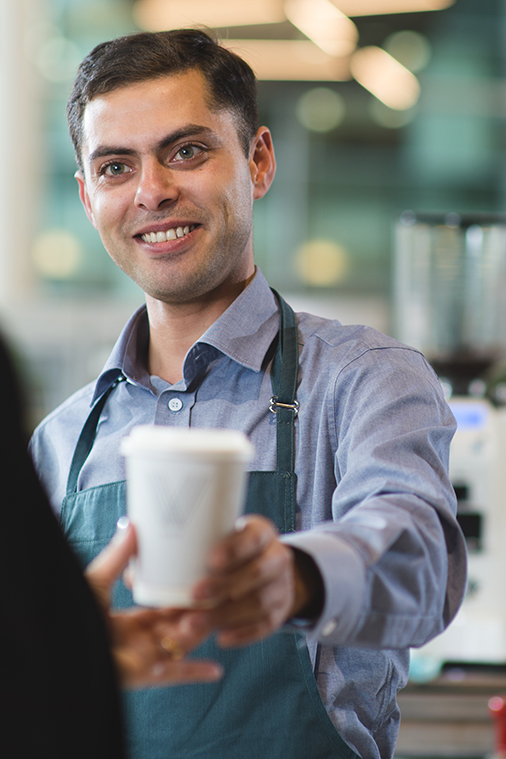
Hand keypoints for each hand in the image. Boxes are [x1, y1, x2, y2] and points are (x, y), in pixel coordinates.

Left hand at [85, 521, 222, 687]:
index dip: (181, 595)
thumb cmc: (71, 614)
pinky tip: (216, 670)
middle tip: (214, 593)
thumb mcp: (96, 582)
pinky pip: (175, 675)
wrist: (60, 645)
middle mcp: (138, 642)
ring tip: (215, 613)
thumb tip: (131, 525)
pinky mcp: (145, 674)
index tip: (199, 578)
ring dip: (200, 630)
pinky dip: (195, 673)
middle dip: (197, 611)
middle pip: (177, 625)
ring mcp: (144, 659)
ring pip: (182, 644)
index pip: (162, 608)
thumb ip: (116, 557)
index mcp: (127, 622)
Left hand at [188, 515, 322, 647]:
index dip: (235, 550)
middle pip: (257, 572)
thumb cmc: (233, 553)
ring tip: (195, 623)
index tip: (212, 561)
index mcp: (263, 534)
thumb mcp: (223, 541)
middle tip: (194, 595)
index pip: (254, 538)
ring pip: (259, 602)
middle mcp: (277, 558)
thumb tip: (147, 578)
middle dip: (224, 585)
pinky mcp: (280, 612)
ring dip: (226, 614)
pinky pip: (265, 626)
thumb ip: (196, 554)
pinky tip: (221, 637)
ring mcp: (282, 586)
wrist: (270, 571)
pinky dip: (242, 633)